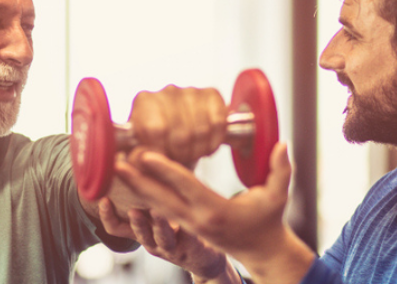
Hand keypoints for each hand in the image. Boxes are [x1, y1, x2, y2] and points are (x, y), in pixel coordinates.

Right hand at [98, 199, 239, 282]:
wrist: (200, 255)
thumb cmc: (174, 228)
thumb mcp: (155, 212)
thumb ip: (146, 194)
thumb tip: (135, 158)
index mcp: (140, 231)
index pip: (116, 228)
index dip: (107, 216)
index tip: (103, 199)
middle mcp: (151, 240)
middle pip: (139, 233)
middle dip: (135, 220)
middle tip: (132, 208)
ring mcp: (169, 245)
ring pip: (161, 237)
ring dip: (158, 224)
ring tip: (158, 211)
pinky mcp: (189, 245)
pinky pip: (188, 237)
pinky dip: (186, 227)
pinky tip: (188, 216)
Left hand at [115, 143, 314, 283]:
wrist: (261, 251)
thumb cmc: (268, 220)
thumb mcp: (277, 196)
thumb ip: (280, 170)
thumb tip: (282, 144)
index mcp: (216, 211)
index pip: (186, 187)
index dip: (165, 170)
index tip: (146, 155)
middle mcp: (197, 220)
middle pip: (161, 198)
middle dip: (137, 181)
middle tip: (116, 162)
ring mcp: (188, 224)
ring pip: (156, 204)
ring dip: (135, 187)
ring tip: (115, 168)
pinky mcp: (184, 224)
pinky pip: (160, 209)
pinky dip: (143, 195)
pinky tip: (128, 182)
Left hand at [128, 85, 226, 165]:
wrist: (174, 128)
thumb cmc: (153, 140)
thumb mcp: (139, 148)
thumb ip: (136, 155)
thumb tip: (141, 159)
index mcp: (144, 101)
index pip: (156, 130)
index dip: (162, 151)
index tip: (162, 160)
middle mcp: (167, 91)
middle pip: (182, 134)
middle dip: (182, 155)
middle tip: (179, 160)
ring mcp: (191, 91)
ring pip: (201, 131)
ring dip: (198, 151)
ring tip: (190, 155)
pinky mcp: (212, 94)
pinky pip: (218, 123)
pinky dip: (214, 142)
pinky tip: (204, 146)